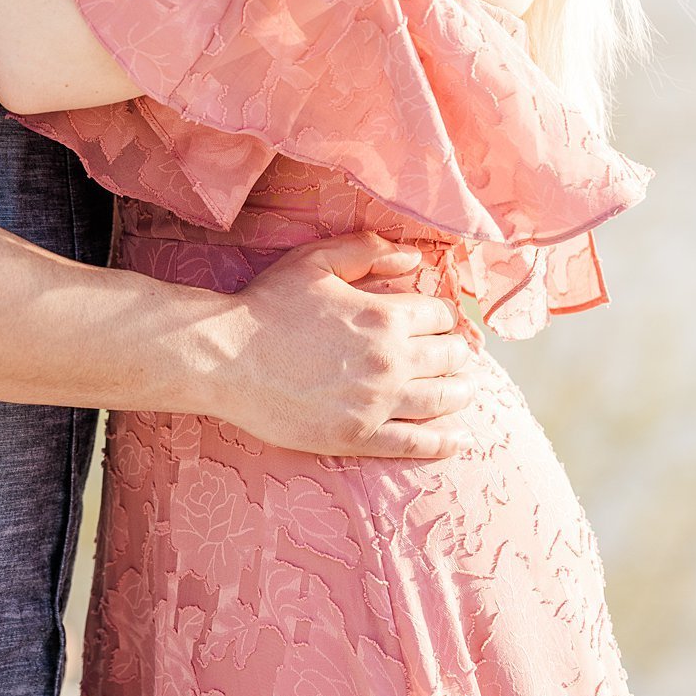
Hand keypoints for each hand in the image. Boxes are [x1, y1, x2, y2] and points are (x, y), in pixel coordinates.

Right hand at [214, 233, 474, 457]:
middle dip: (458, 353)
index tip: (441, 320)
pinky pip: (416, 444)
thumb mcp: (316, 261)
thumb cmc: (269, 305)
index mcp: (384, 317)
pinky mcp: (360, 437)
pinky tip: (458, 439)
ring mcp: (377, 403)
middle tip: (458, 355)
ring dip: (460, 392)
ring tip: (466, 390)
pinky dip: (443, 443)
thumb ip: (367, 251)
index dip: (443, 315)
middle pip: (449, 358)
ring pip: (441, 401)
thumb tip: (412, 257)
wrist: (229, 358)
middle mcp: (390, 361)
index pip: (439, 316)